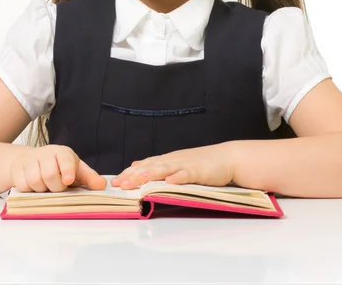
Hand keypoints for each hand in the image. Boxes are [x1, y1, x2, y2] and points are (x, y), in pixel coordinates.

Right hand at [10, 144, 106, 192]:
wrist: (34, 161)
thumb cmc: (60, 167)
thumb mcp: (76, 170)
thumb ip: (89, 178)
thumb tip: (102, 185)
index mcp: (63, 153)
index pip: (65, 159)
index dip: (67, 170)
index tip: (68, 180)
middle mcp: (45, 152)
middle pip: (49, 174)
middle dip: (55, 187)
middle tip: (58, 187)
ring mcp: (29, 159)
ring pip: (35, 180)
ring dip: (42, 189)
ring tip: (46, 186)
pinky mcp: (16, 168)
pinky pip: (22, 185)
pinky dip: (29, 190)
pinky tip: (34, 186)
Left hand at [110, 143, 234, 189]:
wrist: (227, 158)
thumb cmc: (201, 163)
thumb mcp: (175, 162)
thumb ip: (156, 164)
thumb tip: (136, 165)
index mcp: (167, 160)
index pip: (144, 166)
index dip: (129, 174)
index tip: (114, 182)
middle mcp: (173, 161)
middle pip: (150, 167)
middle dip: (134, 176)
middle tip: (119, 184)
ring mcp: (186, 165)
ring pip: (165, 169)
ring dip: (151, 174)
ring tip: (138, 180)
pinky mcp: (199, 171)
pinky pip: (187, 175)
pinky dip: (179, 178)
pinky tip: (170, 182)